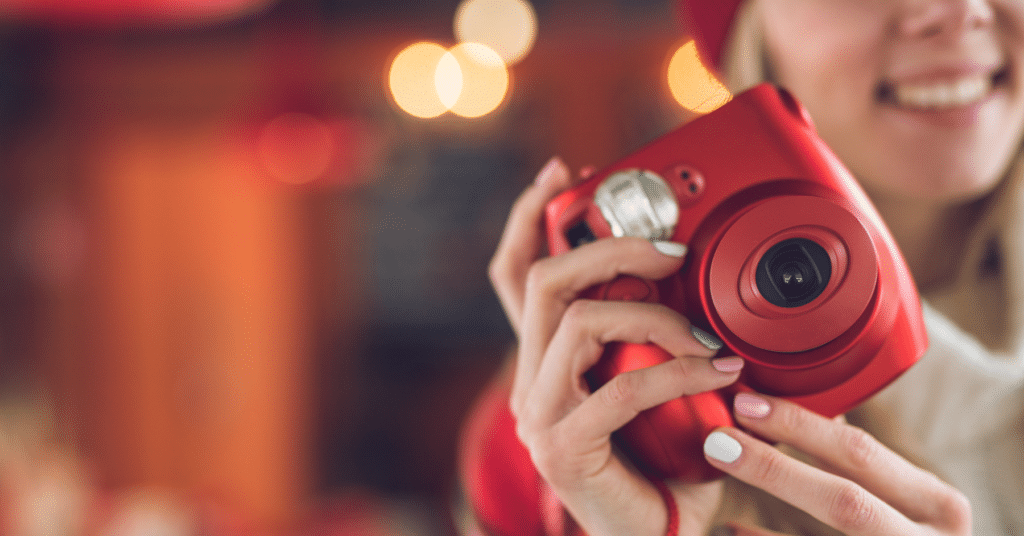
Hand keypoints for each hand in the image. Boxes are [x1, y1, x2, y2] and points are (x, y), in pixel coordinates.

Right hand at [489, 156, 743, 535]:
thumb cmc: (669, 466)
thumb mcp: (663, 385)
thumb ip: (664, 338)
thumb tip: (708, 281)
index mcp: (548, 361)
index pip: (516, 277)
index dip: (528, 219)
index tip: (561, 174)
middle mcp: (531, 381)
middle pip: (545, 283)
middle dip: (611, 250)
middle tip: (673, 250)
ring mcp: (538, 414)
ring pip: (579, 322)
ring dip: (655, 317)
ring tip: (707, 336)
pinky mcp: (562, 445)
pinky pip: (621, 385)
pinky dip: (679, 371)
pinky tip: (721, 374)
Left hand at [704, 393, 971, 535]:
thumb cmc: (914, 534)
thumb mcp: (908, 499)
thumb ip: (862, 463)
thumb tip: (803, 403)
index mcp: (937, 504)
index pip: (861, 454)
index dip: (799, 426)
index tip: (745, 403)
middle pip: (844, 501)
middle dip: (774, 468)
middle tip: (718, 440)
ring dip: (766, 507)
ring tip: (719, 482)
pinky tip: (733, 528)